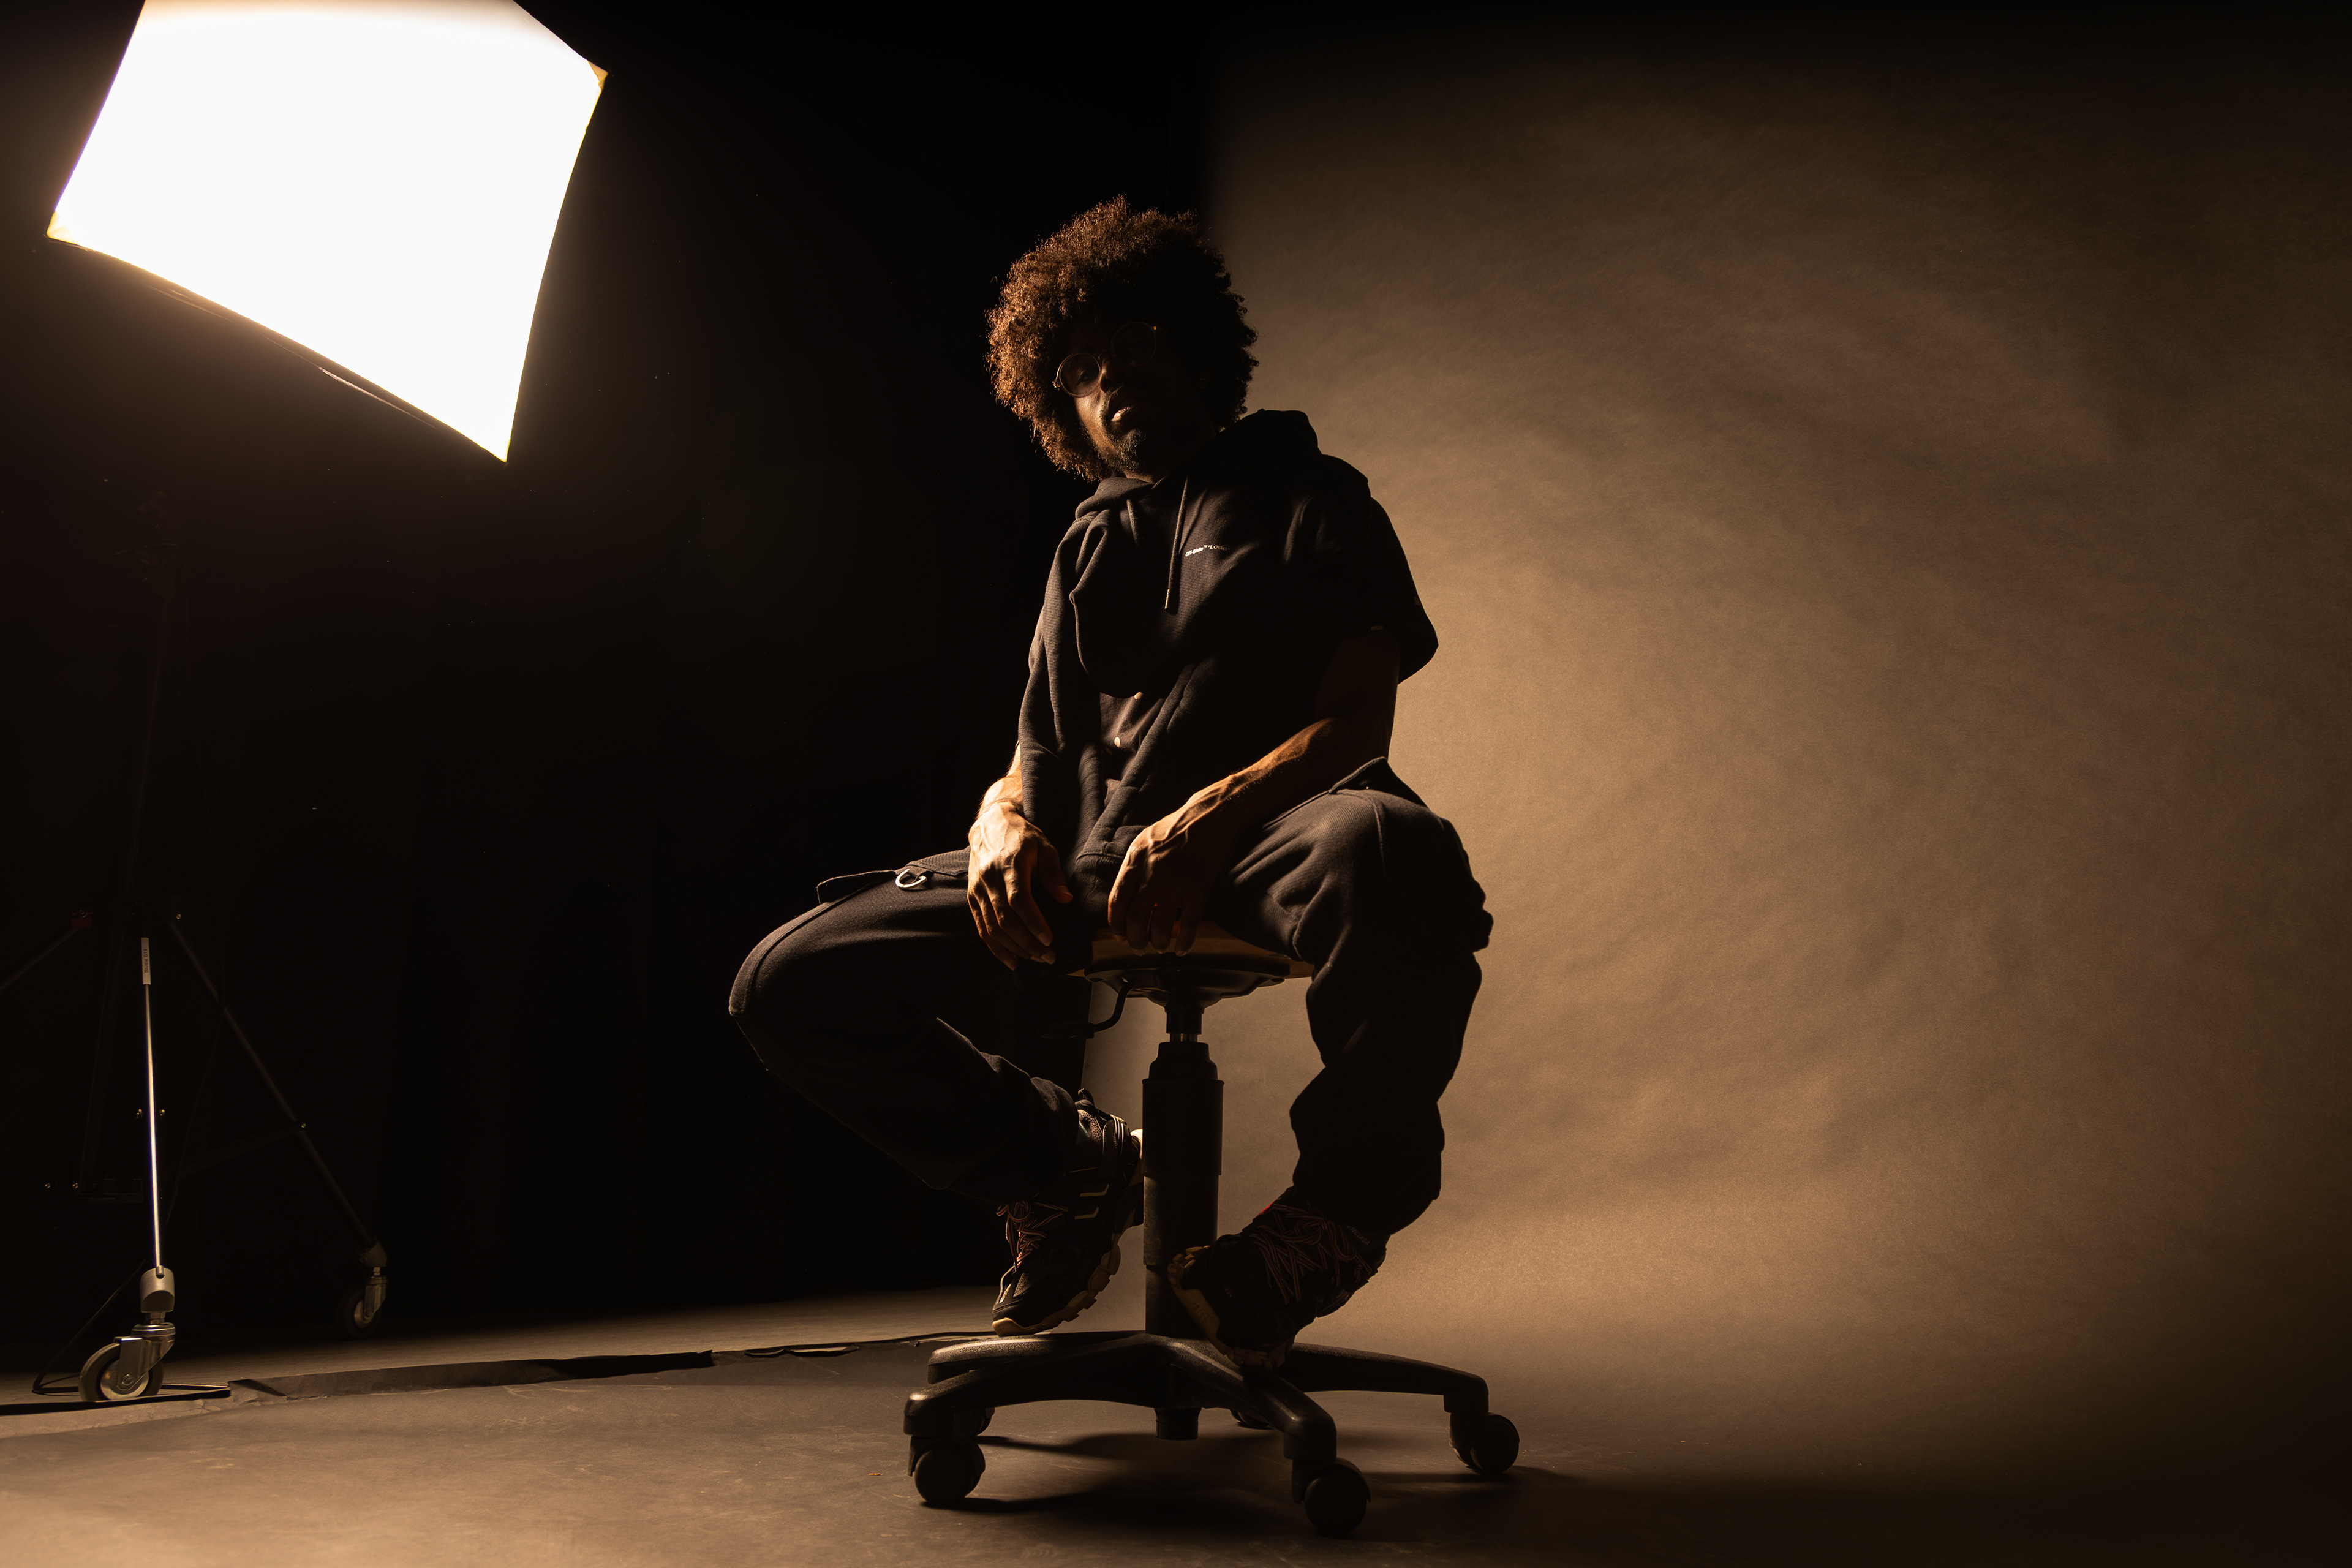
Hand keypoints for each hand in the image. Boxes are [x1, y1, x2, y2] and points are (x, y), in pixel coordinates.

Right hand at [967, 802, 1071, 968]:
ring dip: (1014, 948)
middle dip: (1027, 943)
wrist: (990, 825)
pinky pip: (981, 928)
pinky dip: (995, 947)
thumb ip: (1054, 873)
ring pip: (992, 928)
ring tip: (1035, 959)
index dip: (1033, 923)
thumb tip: (1066, 899)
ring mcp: (978, 890)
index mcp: (1009, 865)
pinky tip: (1011, 960)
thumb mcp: (1044, 846)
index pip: (1019, 901)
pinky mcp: (972, 897)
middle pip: (1005, 920)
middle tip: (1048, 956)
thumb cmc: (1022, 836)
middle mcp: (989, 880)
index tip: (1049, 940)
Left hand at [1107, 802, 1241, 954]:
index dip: (1116, 924)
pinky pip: (1188, 923)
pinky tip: (1182, 948)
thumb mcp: (1146, 840)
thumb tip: (1127, 896)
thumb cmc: (1178, 827)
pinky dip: (1184, 941)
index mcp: (1136, 859)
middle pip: (1136, 917)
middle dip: (1135, 939)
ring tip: (1159, 947)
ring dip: (1158, 942)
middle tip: (1138, 948)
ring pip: (1160, 925)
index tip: (1120, 936)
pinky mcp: (1198, 888)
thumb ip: (1134, 866)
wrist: (1211, 815)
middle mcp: (1152, 871)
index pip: (1117, 900)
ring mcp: (1176, 881)